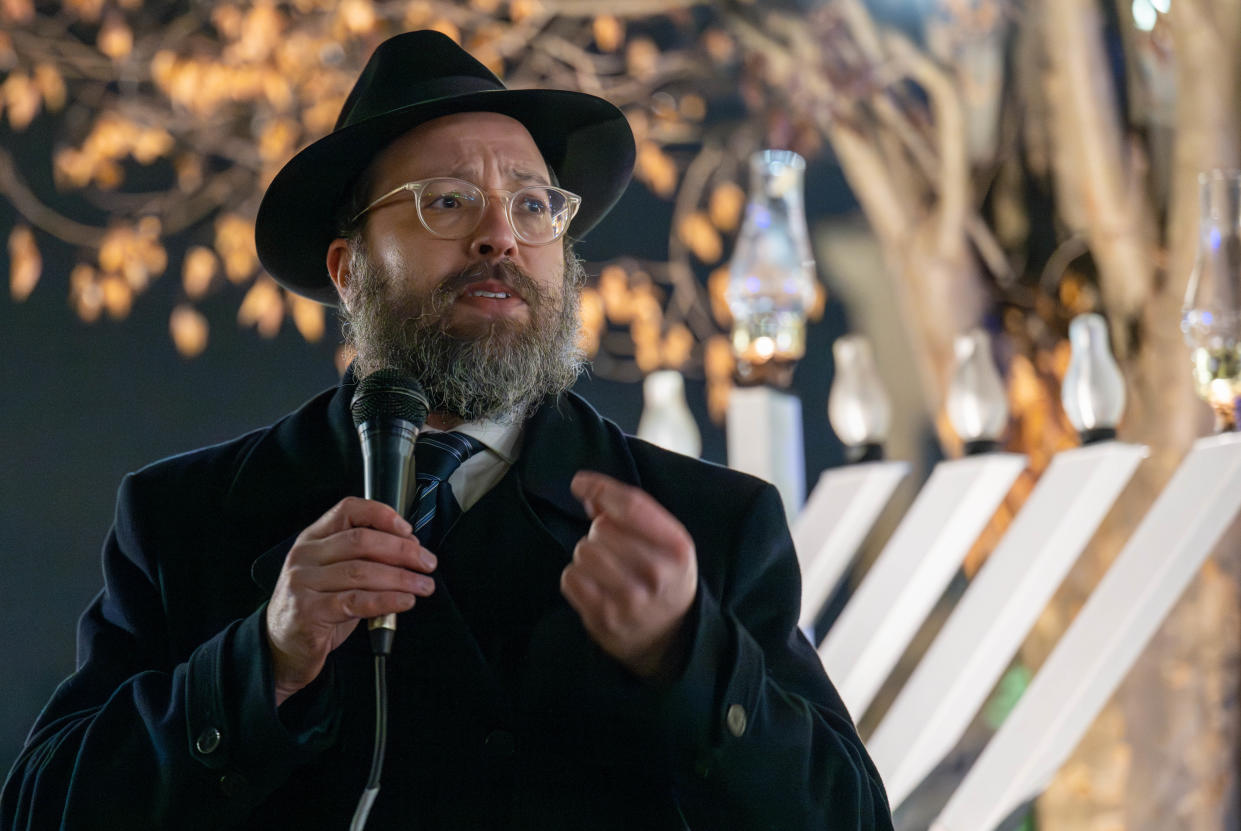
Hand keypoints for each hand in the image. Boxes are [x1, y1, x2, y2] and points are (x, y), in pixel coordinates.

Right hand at [265, 497, 436, 705]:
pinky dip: (386, 600)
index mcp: (313, 539)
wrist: (283, 648)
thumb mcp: (335, 574)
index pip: (348, 510)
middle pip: (361, 541)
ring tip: (423, 585)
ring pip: (361, 572)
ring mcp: (303, 583)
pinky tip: (404, 602)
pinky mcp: (309, 612)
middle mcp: (305, 556)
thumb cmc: (316, 607)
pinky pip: (356, 601)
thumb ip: (365, 559)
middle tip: (427, 563)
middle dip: (402, 551)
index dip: (382, 515)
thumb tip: (410, 550)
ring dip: (401, 578)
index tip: (408, 530)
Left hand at [561, 471, 697, 680]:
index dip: (601, 488)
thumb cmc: (665, 578)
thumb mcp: (666, 543)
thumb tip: (585, 488)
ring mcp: (630, 600)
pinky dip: (576, 577)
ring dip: (586, 556)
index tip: (580, 483)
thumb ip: (630, 512)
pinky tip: (593, 585)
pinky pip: (570, 579)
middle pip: (601, 528)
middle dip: (599, 532)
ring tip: (604, 568)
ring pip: (583, 552)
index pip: (632, 506)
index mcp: (676, 548)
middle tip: (612, 548)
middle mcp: (656, 573)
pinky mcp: (604, 619)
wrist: (671, 638)